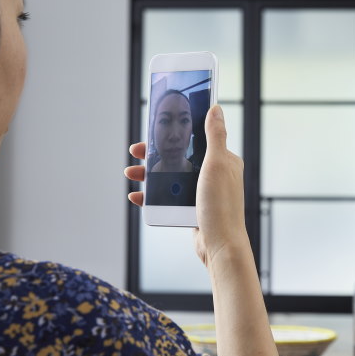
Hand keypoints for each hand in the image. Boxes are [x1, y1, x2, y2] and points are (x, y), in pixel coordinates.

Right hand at [124, 105, 248, 267]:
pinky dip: (152, 196)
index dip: (175, 133)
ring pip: (171, 177)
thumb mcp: (216, 165)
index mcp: (223, 161)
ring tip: (131, 173)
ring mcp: (202, 192)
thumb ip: (215, 136)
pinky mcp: (192, 208)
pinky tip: (137, 196)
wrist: (220, 246)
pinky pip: (169, 197)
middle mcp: (214, 174)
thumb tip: (215, 109)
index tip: (154, 130)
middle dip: (155, 154)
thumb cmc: (221, 206)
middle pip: (179, 156)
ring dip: (149, 174)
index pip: (196, 139)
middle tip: (136, 153)